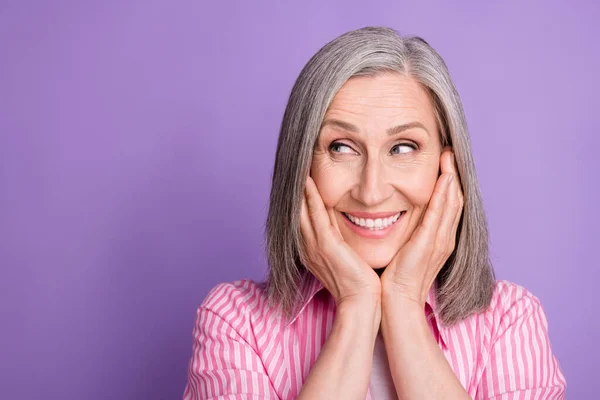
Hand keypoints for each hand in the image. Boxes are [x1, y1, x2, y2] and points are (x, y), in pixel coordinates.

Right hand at [300, 175, 381, 306]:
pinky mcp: (326, 244)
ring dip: (299, 188)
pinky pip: (315, 214)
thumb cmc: (359, 285)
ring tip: (298, 167)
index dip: (299, 199)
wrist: (362, 302)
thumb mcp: (346, 261)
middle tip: (293, 168)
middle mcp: (308, 246)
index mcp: (312, 250)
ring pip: (302, 210)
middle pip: (296, 212)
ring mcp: (315, 245)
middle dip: (294, 190)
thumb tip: (349, 233)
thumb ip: (342, 245)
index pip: (302, 219)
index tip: (300, 180)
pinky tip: (307, 180)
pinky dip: (310, 196)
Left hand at [380, 147, 463, 305]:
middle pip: (455, 199)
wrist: (396, 301)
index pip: (449, 205)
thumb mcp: (406, 248)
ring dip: (451, 178)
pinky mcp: (429, 244)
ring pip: (451, 203)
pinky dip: (443, 195)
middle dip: (453, 174)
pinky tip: (444, 178)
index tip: (444, 162)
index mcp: (440, 239)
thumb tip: (398, 213)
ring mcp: (439, 241)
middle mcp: (444, 238)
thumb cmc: (397, 277)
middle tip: (449, 151)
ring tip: (449, 156)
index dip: (449, 182)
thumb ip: (408, 231)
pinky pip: (439, 215)